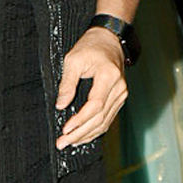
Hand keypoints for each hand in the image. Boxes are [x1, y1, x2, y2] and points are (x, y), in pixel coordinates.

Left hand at [55, 26, 127, 147]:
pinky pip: (108, 118)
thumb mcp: (73, 60)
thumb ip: (67, 83)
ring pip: (105, 122)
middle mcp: (119, 88)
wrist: (109, 40)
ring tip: (70, 143)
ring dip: (87, 135)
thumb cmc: (91, 46)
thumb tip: (61, 105)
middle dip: (80, 133)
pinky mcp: (119, 99)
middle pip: (100, 118)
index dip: (80, 120)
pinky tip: (82, 136)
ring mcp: (121, 94)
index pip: (95, 105)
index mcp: (109, 76)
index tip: (66, 129)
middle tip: (62, 143)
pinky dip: (95, 130)